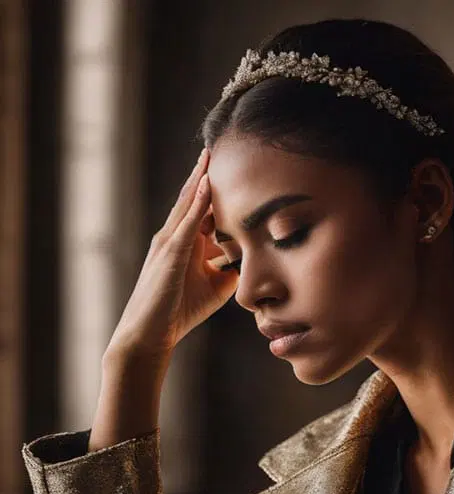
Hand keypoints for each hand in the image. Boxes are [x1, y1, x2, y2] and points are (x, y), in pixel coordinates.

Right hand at [106, 148, 237, 359]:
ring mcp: (170, 242)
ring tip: (211, 155)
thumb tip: (252, 261)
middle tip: (219, 148)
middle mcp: (176, 237)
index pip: (204, 209)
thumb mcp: (216, 287)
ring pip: (188, 204)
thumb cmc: (179, 311)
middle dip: (206, 175)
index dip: (217, 189)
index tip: (232, 168)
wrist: (150, 334)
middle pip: (194, 199)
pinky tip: (208, 185)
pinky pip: (186, 222)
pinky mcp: (169, 253)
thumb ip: (232, 270)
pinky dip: (197, 203)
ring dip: (200, 179)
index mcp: (187, 243)